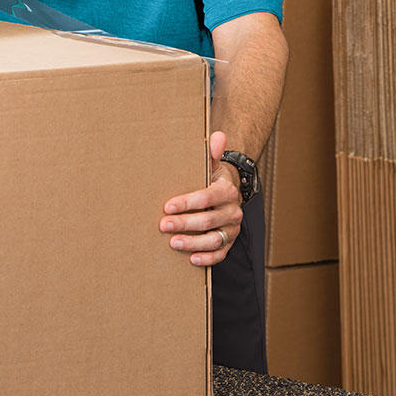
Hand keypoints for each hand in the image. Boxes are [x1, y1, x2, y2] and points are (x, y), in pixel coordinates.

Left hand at [159, 130, 242, 266]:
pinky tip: (192, 259)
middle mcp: (233, 211)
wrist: (226, 192)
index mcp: (226, 190)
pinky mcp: (230, 242)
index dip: (187, 203)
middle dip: (184, 224)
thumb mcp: (210, 165)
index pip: (206, 197)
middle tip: (163, 225)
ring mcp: (232, 228)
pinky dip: (208, 258)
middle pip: (208, 220)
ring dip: (193, 243)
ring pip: (214, 239)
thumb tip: (217, 135)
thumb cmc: (211, 178)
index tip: (167, 206)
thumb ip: (211, 153)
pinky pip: (221, 253)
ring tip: (173, 243)